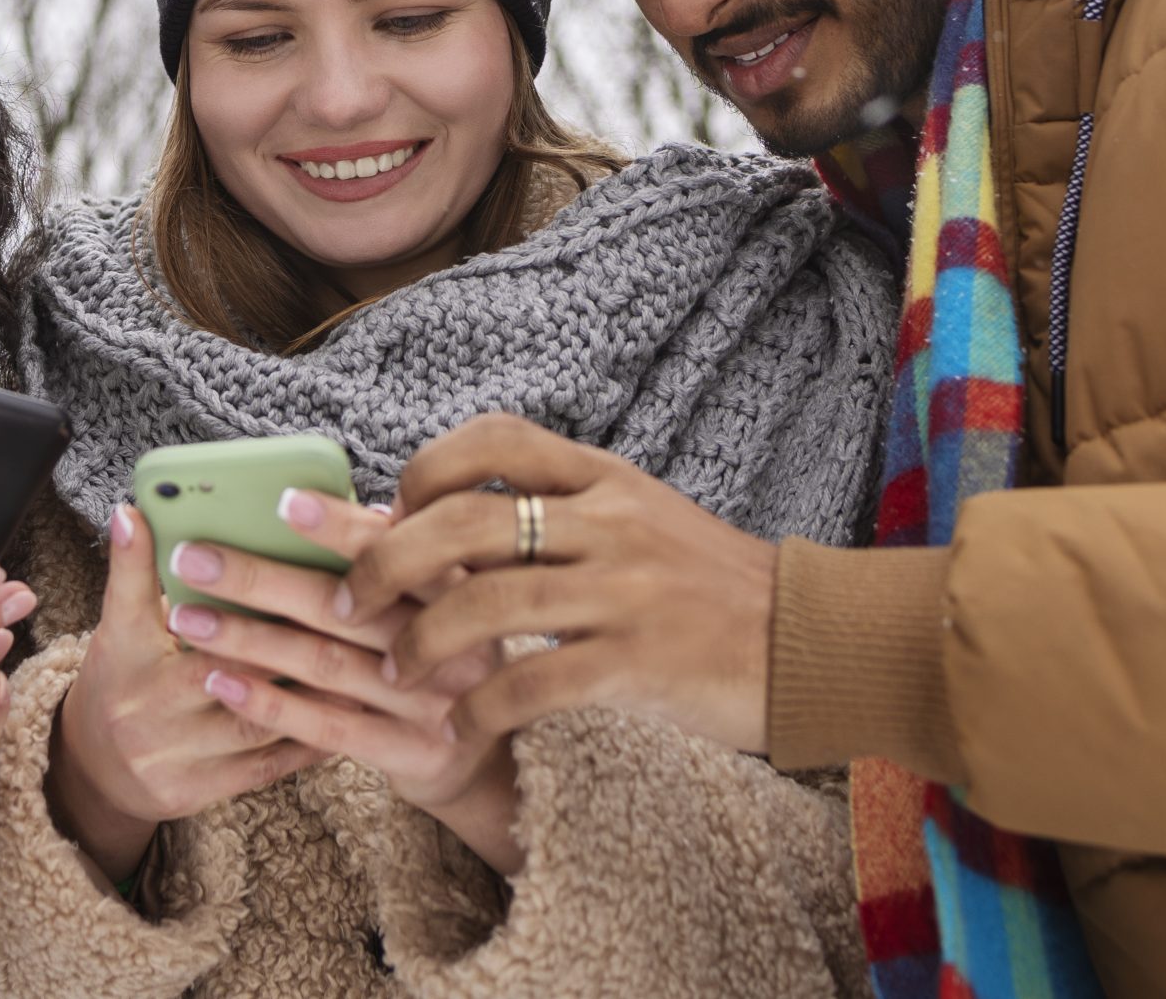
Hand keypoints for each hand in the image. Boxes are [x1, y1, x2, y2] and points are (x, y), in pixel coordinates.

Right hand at [47, 505, 322, 880]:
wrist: (95, 771)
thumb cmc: (125, 679)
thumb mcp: (123, 626)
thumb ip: (139, 576)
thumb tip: (137, 510)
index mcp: (118, 653)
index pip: (127, 598)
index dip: (139, 560)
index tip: (165, 525)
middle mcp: (140, 706)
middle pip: (209, 666)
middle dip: (270, 639)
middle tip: (330, 606)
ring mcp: (169, 754)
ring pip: (250, 720)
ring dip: (307, 691)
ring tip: (358, 661)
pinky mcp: (197, 790)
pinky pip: (264, 764)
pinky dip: (308, 735)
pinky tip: (348, 710)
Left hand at [171, 487, 520, 872]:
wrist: (485, 755)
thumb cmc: (436, 651)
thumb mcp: (430, 596)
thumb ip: (386, 554)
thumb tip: (314, 500)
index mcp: (459, 582)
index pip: (398, 546)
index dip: (340, 525)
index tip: (280, 502)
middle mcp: (457, 637)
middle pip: (346, 602)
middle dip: (262, 578)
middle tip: (193, 557)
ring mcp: (436, 699)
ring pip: (327, 662)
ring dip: (250, 638)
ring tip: (189, 618)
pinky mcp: (414, 753)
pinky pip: (329, 724)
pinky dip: (271, 702)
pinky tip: (221, 680)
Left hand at [341, 414, 778, 755]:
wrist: (814, 642)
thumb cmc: (712, 587)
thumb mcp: (642, 519)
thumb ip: (564, 510)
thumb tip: (457, 514)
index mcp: (605, 478)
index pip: (496, 439)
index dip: (426, 468)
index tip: (389, 508)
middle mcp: (609, 523)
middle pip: (465, 520)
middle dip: (389, 559)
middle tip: (352, 596)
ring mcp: (624, 592)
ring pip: (485, 602)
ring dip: (421, 642)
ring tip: (395, 669)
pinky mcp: (638, 664)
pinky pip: (532, 682)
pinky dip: (479, 708)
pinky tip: (459, 726)